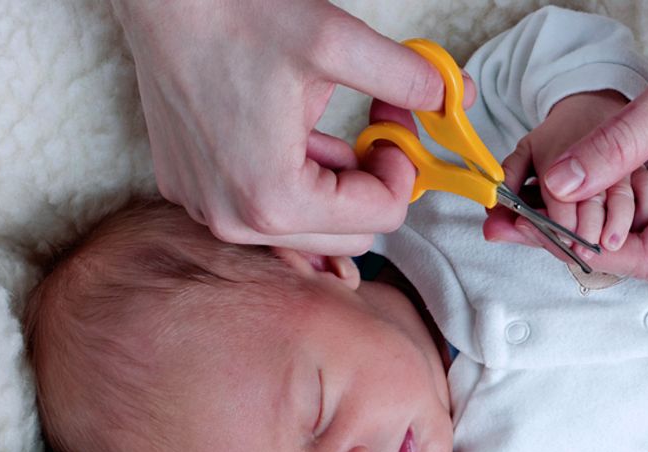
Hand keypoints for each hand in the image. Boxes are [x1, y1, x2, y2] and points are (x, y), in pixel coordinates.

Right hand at [110, 0, 461, 254]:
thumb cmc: (232, 14)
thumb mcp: (338, 42)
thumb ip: (408, 79)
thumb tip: (455, 97)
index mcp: (272, 199)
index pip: (382, 216)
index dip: (403, 167)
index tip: (396, 122)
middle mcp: (233, 220)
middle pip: (349, 234)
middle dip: (374, 181)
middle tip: (377, 120)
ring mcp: (207, 208)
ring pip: (310, 226)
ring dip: (336, 181)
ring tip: (330, 119)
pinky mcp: (192, 189)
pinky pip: (266, 207)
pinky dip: (296, 177)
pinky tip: (293, 127)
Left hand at [541, 0, 647, 278]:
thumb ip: (618, 144)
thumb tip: (557, 185)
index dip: (583, 248)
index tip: (528, 230)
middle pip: (644, 238)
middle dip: (582, 225)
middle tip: (516, 210)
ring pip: (647, 210)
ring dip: (598, 197)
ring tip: (538, 184)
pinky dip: (622, 172)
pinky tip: (582, 162)